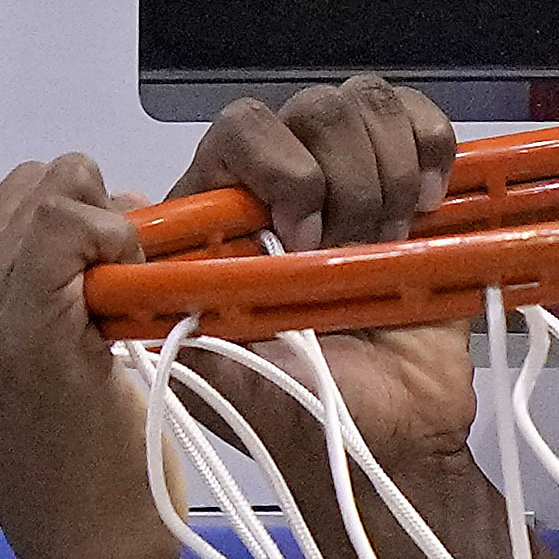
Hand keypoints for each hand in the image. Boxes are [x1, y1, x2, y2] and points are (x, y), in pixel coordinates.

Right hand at [0, 158, 183, 558]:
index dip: (76, 219)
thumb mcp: (17, 365)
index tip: (114, 272)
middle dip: (96, 216)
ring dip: (114, 231)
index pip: (5, 196)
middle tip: (131, 287)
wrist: (91, 556)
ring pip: (56, 187)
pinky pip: (71, 220)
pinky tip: (136, 298)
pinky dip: (121, 241)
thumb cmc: (77, 470)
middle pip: (33, 181)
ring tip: (129, 304)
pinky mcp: (20, 326)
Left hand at [182, 80, 475, 456]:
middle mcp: (288, 188)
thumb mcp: (209, 373)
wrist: (390, 452)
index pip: (241, 130)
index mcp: (228, 218)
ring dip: (387, 179)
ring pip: (369, 106)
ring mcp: (356, 183)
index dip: (279, 167)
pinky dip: (432, 149)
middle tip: (352, 258)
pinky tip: (427, 207)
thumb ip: (162, 304)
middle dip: (345, 184)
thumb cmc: (296, 416)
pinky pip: (423, 122)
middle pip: (314, 110)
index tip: (301, 242)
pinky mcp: (418, 191)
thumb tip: (126, 217)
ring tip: (389, 251)